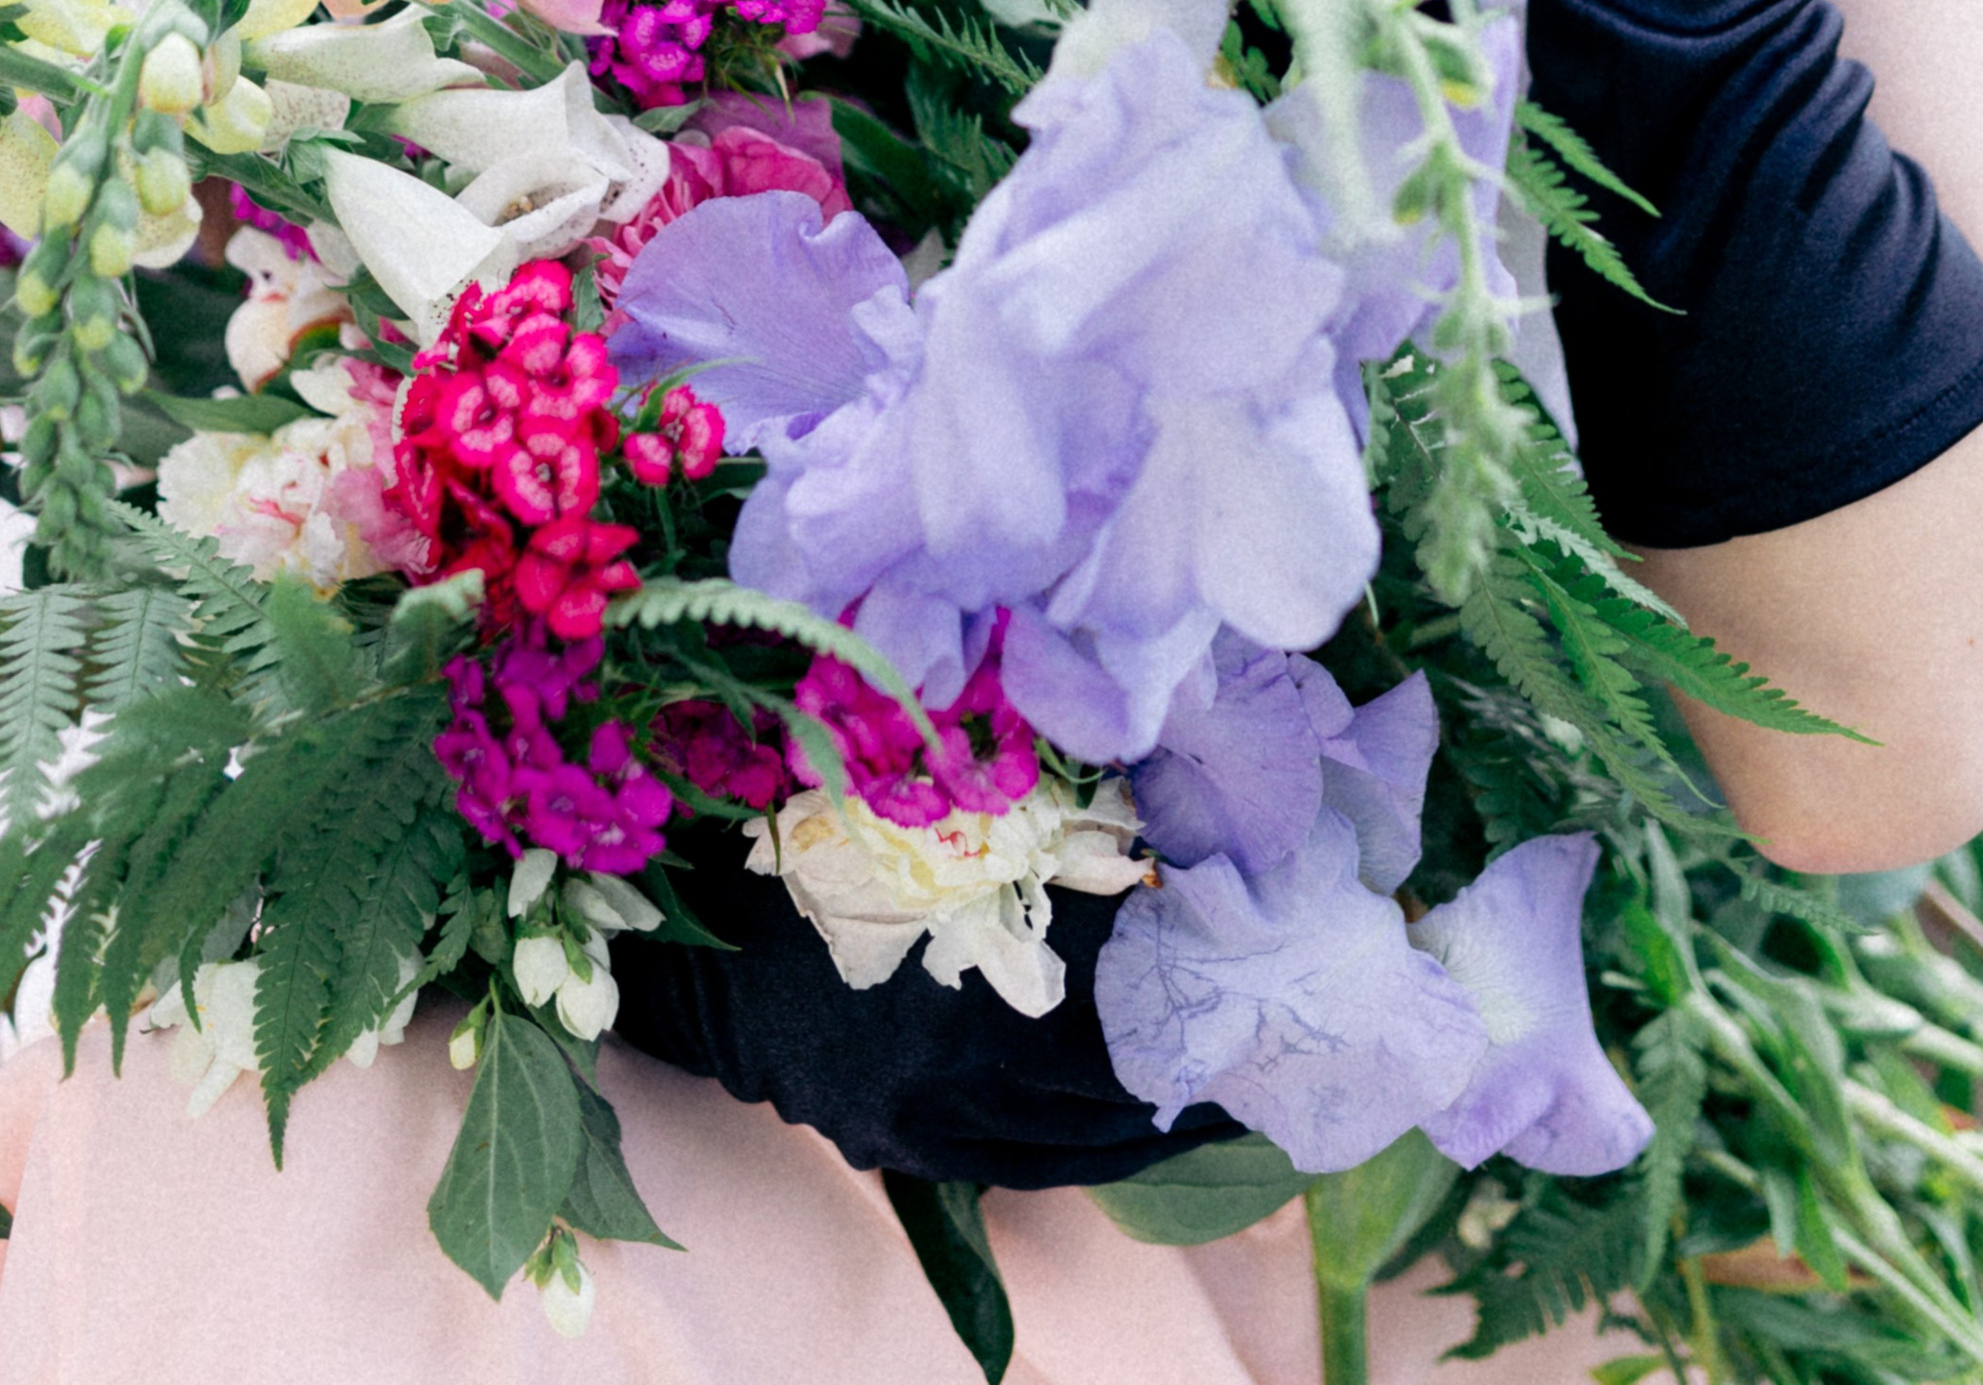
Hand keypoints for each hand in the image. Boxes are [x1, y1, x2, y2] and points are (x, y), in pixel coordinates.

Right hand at [612, 823, 1239, 1189]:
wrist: (704, 941)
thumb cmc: (828, 843)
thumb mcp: (944, 817)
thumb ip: (1051, 827)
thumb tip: (1172, 823)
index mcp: (976, 965)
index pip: (1131, 994)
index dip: (1207, 984)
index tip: (1274, 967)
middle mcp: (960, 1065)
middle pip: (1122, 1080)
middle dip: (1201, 1061)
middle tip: (1278, 1038)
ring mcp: (931, 1120)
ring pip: (1085, 1142)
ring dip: (1162, 1118)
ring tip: (1232, 1089)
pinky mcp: (907, 1151)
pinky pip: (1030, 1165)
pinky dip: (1094, 1147)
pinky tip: (1138, 1123)